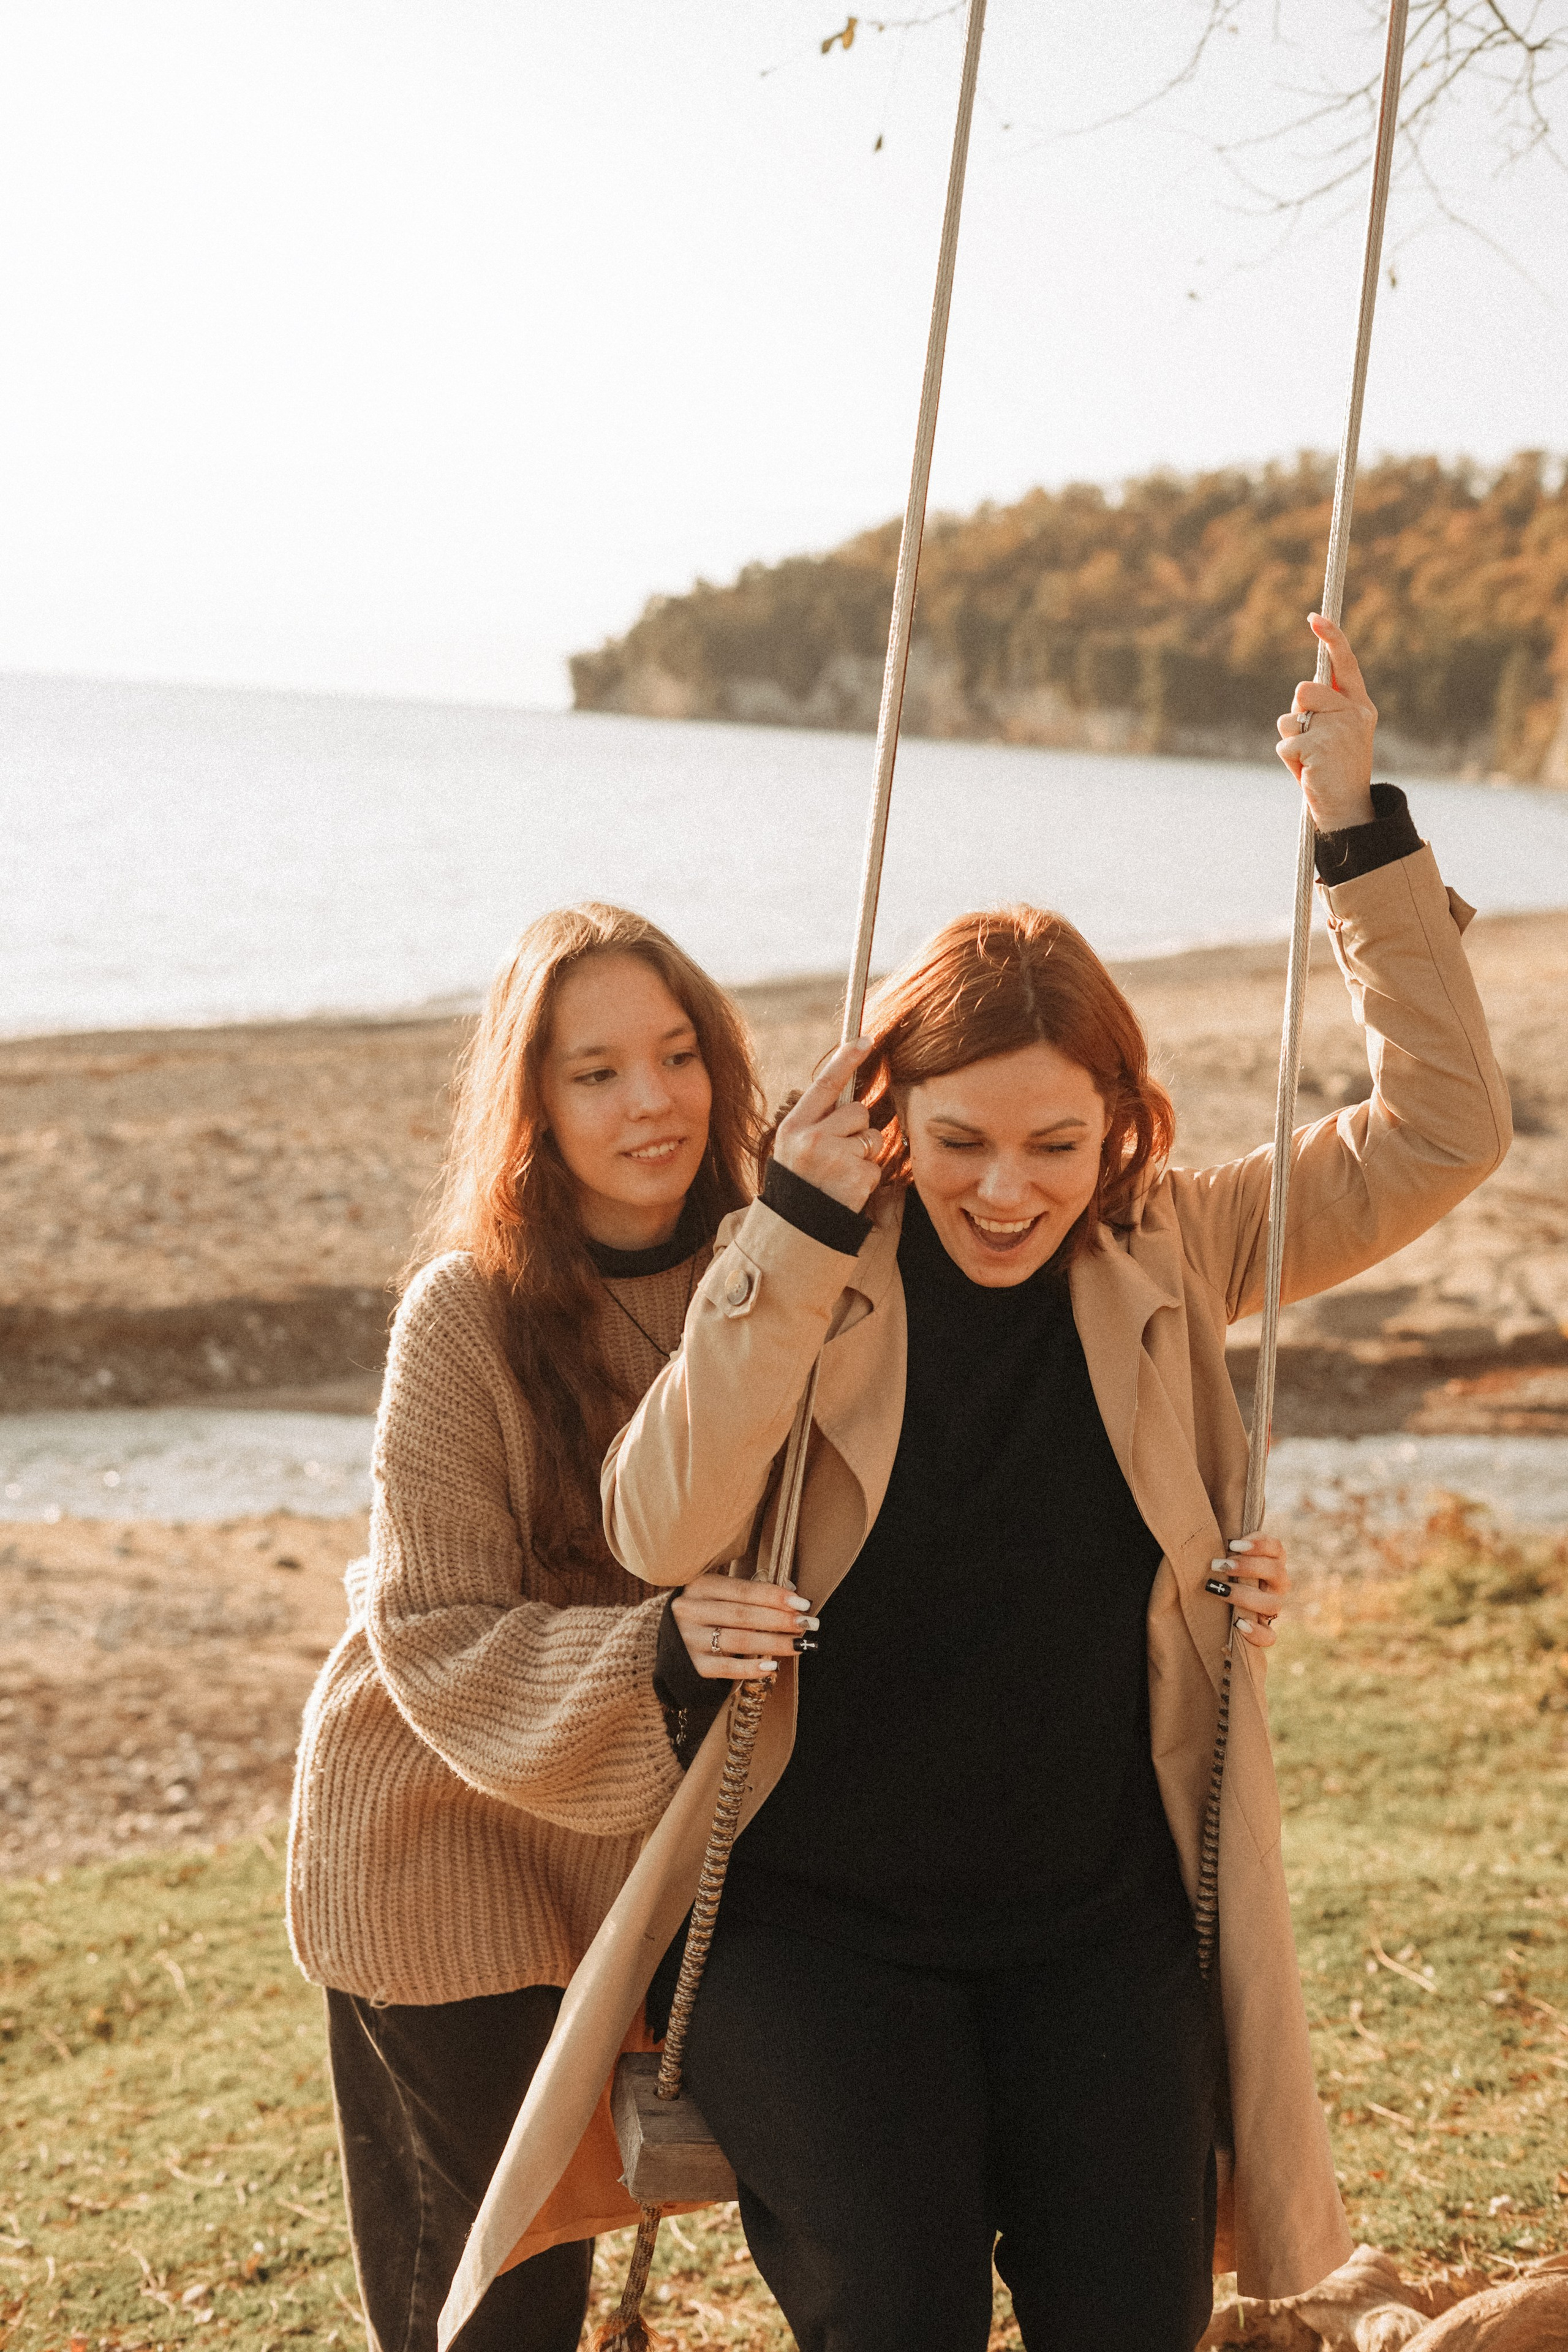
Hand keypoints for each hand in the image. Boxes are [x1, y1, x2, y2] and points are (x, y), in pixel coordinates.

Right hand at [672, 1570, 817, 1681]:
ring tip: (799, 1645)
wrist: (670, 1642)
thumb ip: (748, 1595)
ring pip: (738, 1641)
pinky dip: (751, 1668)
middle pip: (742, 1616)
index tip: (801, 1602)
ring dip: (773, 1643)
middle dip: (779, 1620)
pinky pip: (726, 1669)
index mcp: (699, 1586)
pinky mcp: (692, 1665)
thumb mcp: (717, 1595)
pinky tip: (772, 1667)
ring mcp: (689, 1639)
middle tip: (806, 1624)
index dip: (773, 1596)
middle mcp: (690, 1610)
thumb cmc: (705, 1613)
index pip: (742, 1590)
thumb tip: (792, 1598)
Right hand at [771, 1039, 880, 1212]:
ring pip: (871, 1138)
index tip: (866, 1039)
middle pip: (858, 1111)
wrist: (796, 1229)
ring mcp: (834, 1158)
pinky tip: (847, 1191)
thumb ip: (817, 1121)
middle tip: (837, 1156)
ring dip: (864, 1155)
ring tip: (840, 1175)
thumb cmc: (799, 1184)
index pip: (825, 1084)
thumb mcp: (795, 1147)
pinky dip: (867, 1179)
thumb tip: (851, 1094)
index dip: (846, 1059)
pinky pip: (876, 1166)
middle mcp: (812, 1138)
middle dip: (857, 1130)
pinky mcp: (856, 1178)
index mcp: (794, 1126)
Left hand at [1204, 1533, 1288, 1650]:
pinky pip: (1270, 1636)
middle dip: (1247, 1567)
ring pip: (1273, 1604)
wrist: (1218, 1604)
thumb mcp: (1225, 1553)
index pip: (1277, 1548)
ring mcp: (1272, 1607)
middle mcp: (1277, 1584)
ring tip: (1219, 1590)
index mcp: (1272, 1561)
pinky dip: (1256, 1632)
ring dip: (1245, 1596)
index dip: (1259, 1544)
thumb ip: (1227, 1544)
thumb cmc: (1220, 1569)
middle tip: (1218, 1565)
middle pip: (1276, 1573)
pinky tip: (1238, 1624)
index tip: (1233, 1543)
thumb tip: (1214, 1533)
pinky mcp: (1265, 1630)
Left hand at [1276, 614, 1376, 832]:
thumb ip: (1324, 709)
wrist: (1348, 810)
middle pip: (1304, 690)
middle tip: (1312, 741)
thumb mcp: (1336, 734)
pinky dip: (1289, 760)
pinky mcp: (1320, 746)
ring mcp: (1339, 728)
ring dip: (1291, 740)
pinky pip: (1285, 743)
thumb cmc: (1335, 771)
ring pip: (1291, 717)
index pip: (1345, 663)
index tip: (1314, 618)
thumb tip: (1303, 689)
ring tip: (1310, 759)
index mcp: (1360, 705)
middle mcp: (1354, 712)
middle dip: (1298, 714)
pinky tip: (1308, 772)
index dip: (1330, 638)